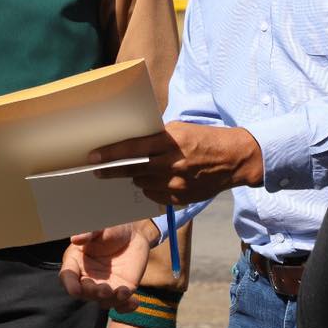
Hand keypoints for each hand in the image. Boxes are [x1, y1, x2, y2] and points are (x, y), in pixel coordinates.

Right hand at [59, 220, 156, 309]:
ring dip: (111, 300)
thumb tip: (75, 238)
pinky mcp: (119, 292)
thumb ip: (89, 233)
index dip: (69, 284)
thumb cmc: (112, 229)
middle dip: (93, 293)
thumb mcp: (101, 228)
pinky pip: (120, 305)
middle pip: (84, 292)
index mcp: (76, 262)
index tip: (75, 290)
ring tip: (123, 292)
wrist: (134, 235)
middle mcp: (87, 278)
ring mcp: (103, 287)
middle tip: (105, 290)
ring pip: (102, 301)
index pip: (67, 276)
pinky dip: (126, 307)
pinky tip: (135, 302)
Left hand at [91, 121, 264, 204]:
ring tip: (134, 172)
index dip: (111, 154)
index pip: (133, 149)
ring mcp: (177, 184)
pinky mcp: (182, 198)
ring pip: (143, 184)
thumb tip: (134, 144)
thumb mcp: (180, 129)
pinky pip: (156, 195)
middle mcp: (172, 164)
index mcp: (171, 142)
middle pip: (133, 170)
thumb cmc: (205, 138)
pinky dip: (151, 188)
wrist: (234, 159)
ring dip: (135, 178)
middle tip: (98, 171)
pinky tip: (154, 181)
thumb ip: (157, 137)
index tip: (93, 157)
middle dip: (113, 170)